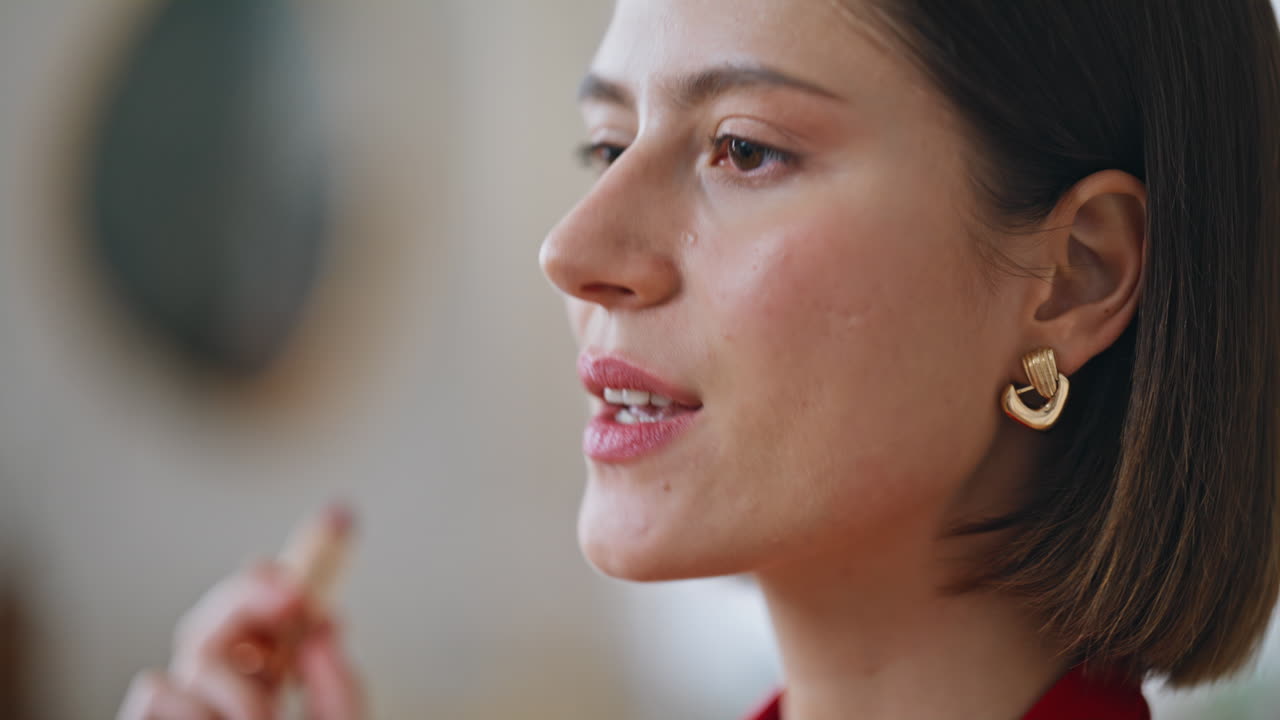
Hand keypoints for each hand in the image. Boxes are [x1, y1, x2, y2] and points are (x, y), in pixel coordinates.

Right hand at [117, 561, 363, 719]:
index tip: (297, 575)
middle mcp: (214, 701)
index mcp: (260, 695)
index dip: (269, 586)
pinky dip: (193, 710)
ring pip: (196, 655)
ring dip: (242, 688)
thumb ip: (339, 684)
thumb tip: (326, 622)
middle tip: (294, 594)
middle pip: (215, 619)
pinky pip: (156, 688)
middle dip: (251, 593)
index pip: (254, 624)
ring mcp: (180, 714)